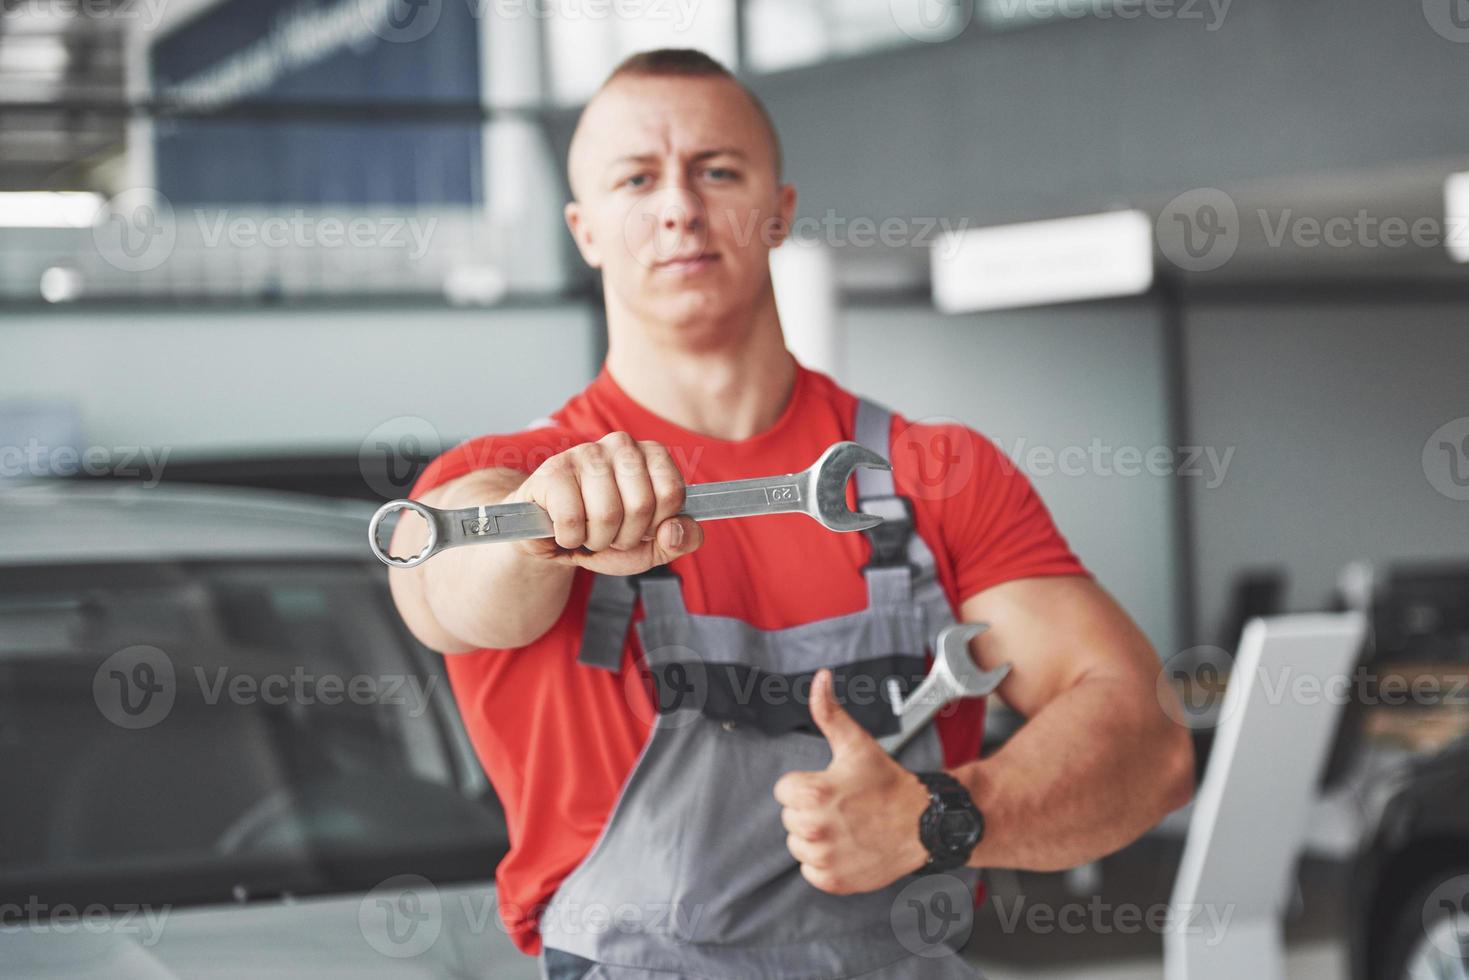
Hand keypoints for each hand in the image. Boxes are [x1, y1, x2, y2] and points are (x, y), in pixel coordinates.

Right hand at [508, 432, 702, 575]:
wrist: (553, 540)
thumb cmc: (606, 534)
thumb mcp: (653, 544)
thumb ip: (681, 539)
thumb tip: (674, 530)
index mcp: (652, 455)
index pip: (671, 493)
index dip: (656, 525)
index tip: (641, 527)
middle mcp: (622, 445)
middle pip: (641, 505)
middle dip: (625, 536)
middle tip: (609, 533)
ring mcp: (585, 452)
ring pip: (607, 514)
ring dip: (596, 539)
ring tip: (587, 530)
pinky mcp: (553, 470)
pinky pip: (571, 518)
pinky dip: (569, 538)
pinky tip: (564, 528)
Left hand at [773, 669, 933, 893]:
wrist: (923, 823)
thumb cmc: (887, 783)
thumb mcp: (856, 744)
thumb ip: (829, 712)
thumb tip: (820, 678)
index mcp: (813, 792)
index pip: (783, 790)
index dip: (806, 785)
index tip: (832, 786)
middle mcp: (815, 828)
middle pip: (789, 817)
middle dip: (811, 810)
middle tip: (843, 806)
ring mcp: (824, 858)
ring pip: (798, 844)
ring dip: (817, 837)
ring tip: (847, 826)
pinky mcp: (833, 880)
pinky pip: (810, 870)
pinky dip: (825, 863)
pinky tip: (848, 847)